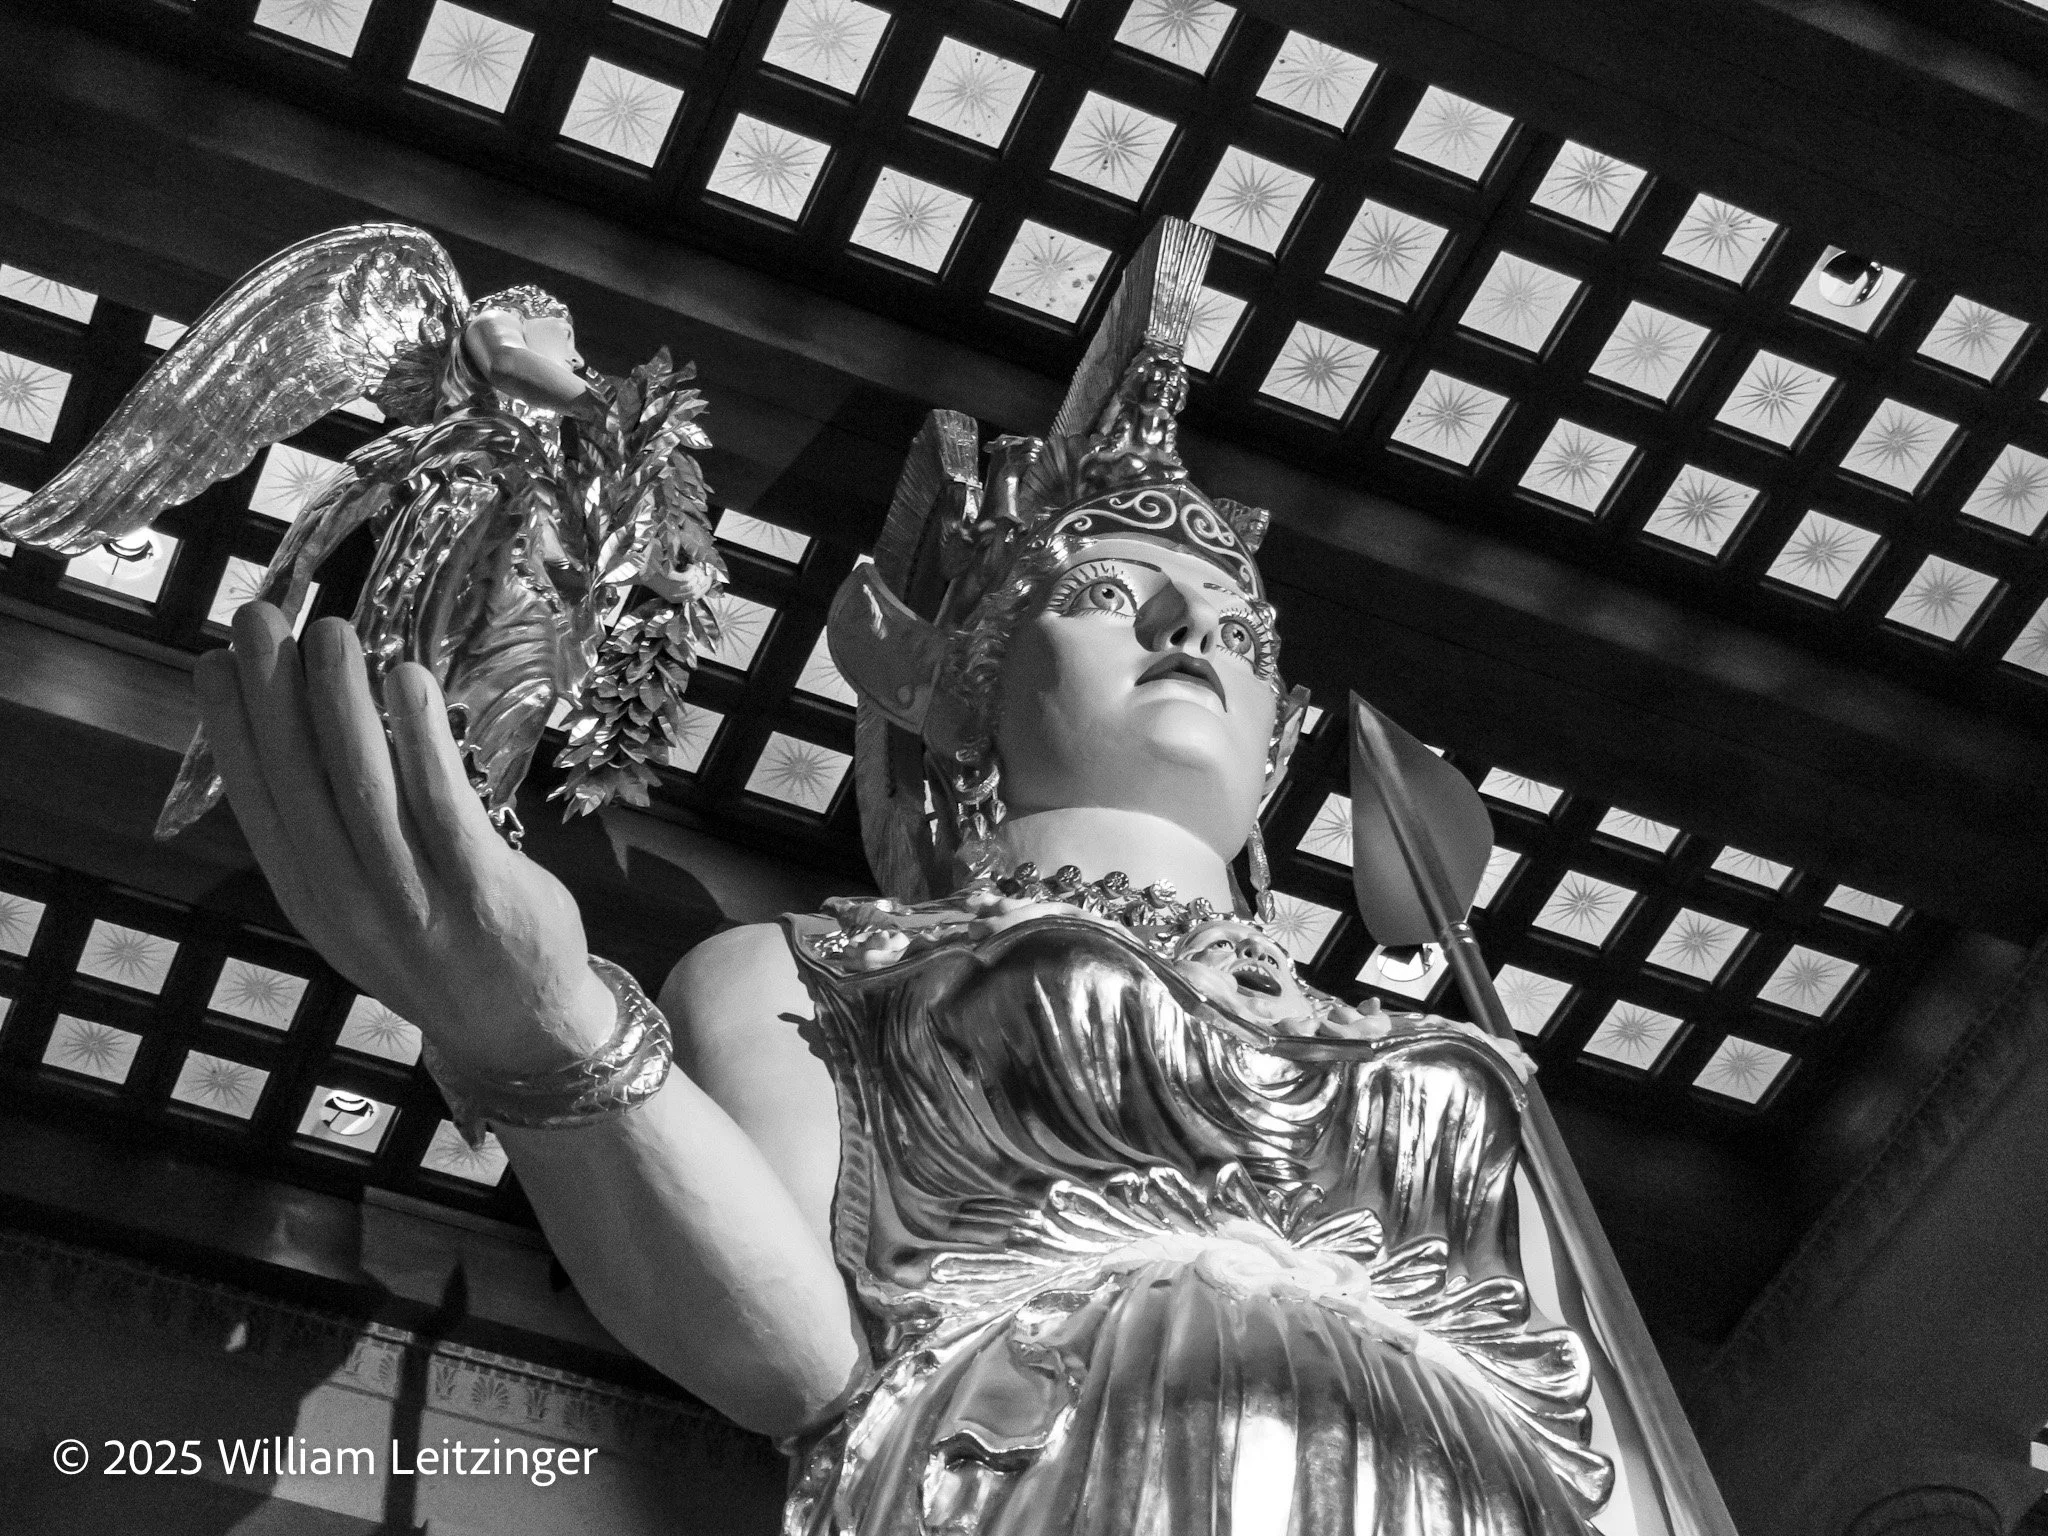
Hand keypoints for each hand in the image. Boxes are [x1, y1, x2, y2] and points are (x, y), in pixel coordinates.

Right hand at [196, 604, 614, 1073]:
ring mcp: (416, 901)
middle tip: (264, 617)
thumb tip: (292, 731)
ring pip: (365, 786)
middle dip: (276, 694)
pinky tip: (407, 677)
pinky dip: (420, 737)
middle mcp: (350, 904)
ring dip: (342, 701)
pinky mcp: (482, 890)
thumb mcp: (355, 908)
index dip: (230, 731)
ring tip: (330, 631)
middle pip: (301, 785)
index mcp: (310, 901)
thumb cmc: (436, 943)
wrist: (519, 1026)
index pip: (257, 806)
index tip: (215, 661)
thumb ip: (323, 839)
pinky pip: (443, 804)